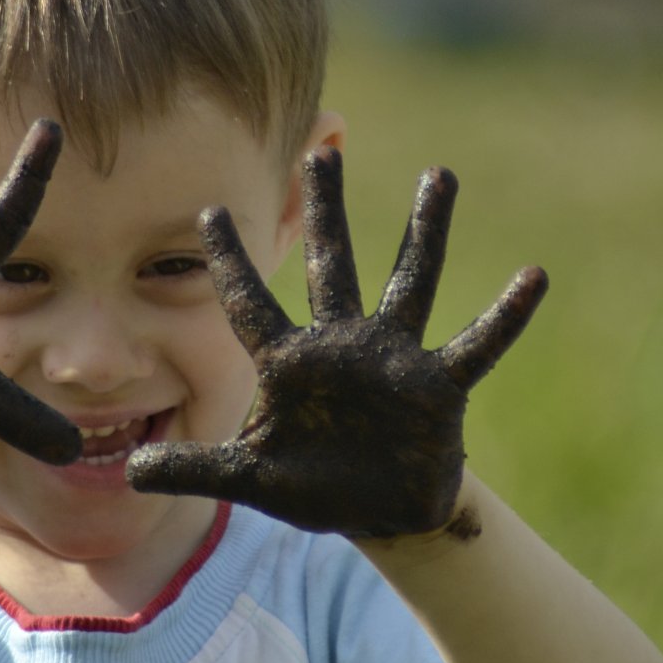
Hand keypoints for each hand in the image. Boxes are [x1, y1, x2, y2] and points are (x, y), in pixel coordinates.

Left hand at [126, 151, 545, 537]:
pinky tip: (534, 277)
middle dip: (326, 211)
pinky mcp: (438, 386)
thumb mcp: (248, 479)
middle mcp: (342, 344)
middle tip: (321, 150)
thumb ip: (193, 469)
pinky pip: (476, 345)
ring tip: (437, 174)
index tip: (208, 210)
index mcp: (290, 362)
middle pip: (332, 264)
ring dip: (425, 230)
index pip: (251, 303)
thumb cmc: (313, 485)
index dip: (230, 262)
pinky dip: (504, 316)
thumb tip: (128, 470)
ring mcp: (394, 359)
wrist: (378, 512)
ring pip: (409, 280)